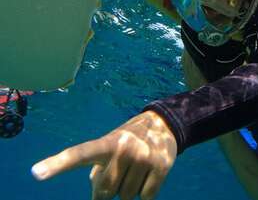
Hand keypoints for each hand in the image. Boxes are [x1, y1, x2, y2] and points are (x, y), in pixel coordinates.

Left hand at [32, 111, 176, 199]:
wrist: (163, 124)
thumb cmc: (127, 142)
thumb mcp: (109, 148)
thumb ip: (99, 171)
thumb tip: (102, 197)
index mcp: (106, 143)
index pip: (79, 155)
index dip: (57, 165)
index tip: (36, 173)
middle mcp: (124, 148)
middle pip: (105, 193)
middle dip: (109, 189)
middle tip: (119, 171)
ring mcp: (144, 157)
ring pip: (126, 197)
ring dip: (128, 190)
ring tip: (136, 169)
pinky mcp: (161, 166)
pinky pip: (146, 197)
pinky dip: (144, 192)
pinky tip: (148, 175)